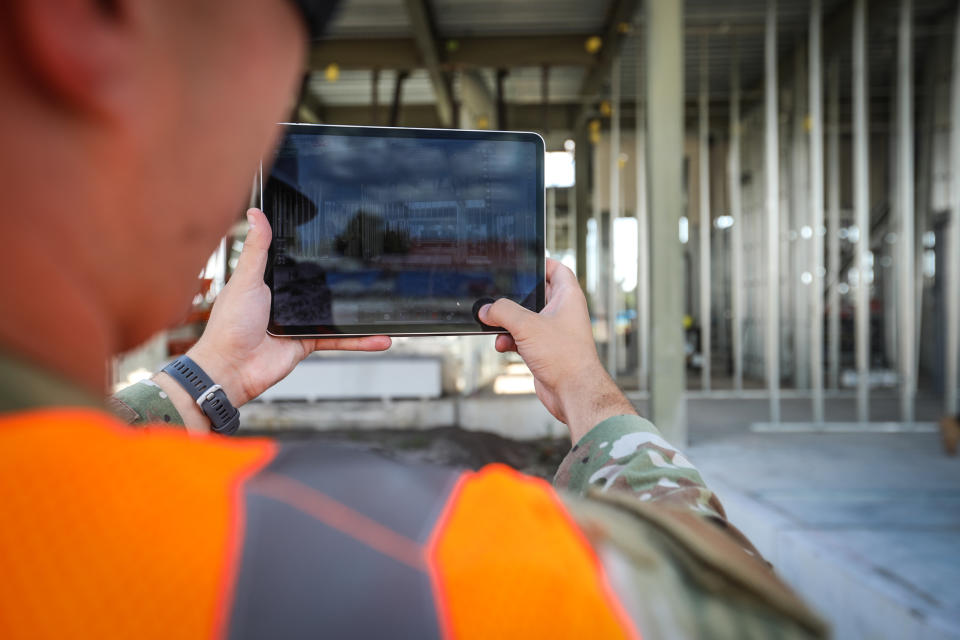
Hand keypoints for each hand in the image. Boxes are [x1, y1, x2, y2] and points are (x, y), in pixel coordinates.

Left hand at [156, 208, 390, 430]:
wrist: (230, 368)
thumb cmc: (229, 325)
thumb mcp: (246, 280)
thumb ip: (256, 249)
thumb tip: (255, 213)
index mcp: (270, 282)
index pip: (297, 261)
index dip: (315, 251)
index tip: (337, 238)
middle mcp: (286, 301)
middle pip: (321, 287)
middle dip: (344, 280)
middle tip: (371, 267)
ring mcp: (298, 322)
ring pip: (335, 313)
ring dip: (358, 312)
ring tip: (382, 303)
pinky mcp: (308, 342)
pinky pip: (338, 339)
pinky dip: (359, 340)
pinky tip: (379, 338)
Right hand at [480, 258, 635, 442]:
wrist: (572, 393)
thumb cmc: (565, 357)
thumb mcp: (527, 326)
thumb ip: (503, 312)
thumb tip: (486, 309)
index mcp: (568, 297)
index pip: (558, 269)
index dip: (542, 262)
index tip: (524, 260)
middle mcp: (562, 312)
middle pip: (536, 294)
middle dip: (515, 297)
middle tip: (498, 294)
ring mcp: (553, 332)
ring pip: (525, 318)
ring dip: (507, 322)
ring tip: (496, 325)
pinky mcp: (544, 350)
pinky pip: (522, 338)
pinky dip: (510, 340)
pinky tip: (503, 346)